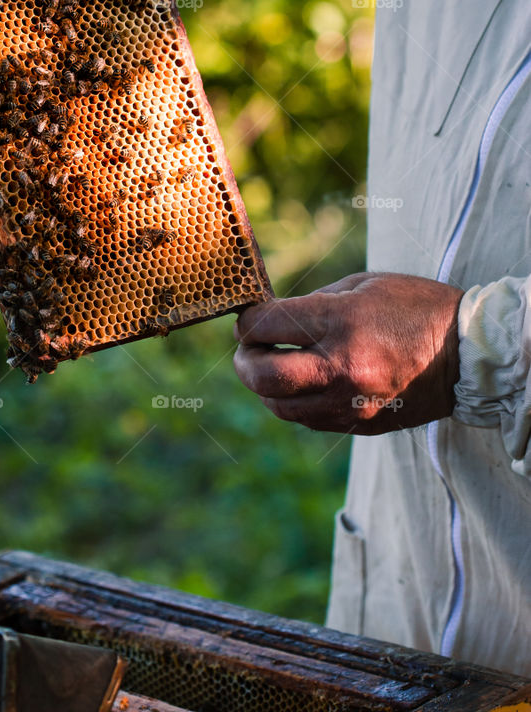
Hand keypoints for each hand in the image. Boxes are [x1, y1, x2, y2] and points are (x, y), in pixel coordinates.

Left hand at [233, 272, 462, 433]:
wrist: (467, 353)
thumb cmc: (414, 308)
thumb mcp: (360, 286)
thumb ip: (311, 304)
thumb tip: (269, 318)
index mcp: (340, 323)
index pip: (265, 326)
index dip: (248, 321)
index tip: (250, 317)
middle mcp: (341, 367)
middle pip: (262, 377)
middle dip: (244, 361)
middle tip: (248, 349)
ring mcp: (349, 402)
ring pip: (280, 407)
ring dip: (267, 388)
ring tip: (274, 367)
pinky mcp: (359, 424)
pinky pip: (308, 420)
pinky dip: (295, 403)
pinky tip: (303, 383)